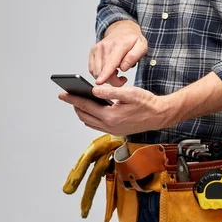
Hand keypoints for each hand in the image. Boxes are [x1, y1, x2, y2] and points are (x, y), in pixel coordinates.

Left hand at [58, 86, 174, 135]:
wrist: (159, 116)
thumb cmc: (147, 103)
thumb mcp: (129, 93)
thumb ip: (110, 92)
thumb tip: (93, 90)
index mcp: (111, 116)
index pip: (85, 106)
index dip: (72, 99)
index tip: (62, 94)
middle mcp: (109, 126)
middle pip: (84, 116)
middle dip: (75, 105)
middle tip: (68, 96)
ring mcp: (112, 130)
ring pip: (89, 121)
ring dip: (82, 111)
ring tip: (78, 101)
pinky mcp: (116, 130)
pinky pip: (97, 125)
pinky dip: (91, 116)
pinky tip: (92, 108)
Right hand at [89, 20, 147, 86]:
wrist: (122, 30)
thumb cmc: (132, 40)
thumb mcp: (142, 47)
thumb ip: (134, 57)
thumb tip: (123, 67)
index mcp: (119, 45)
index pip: (111, 62)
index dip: (105, 74)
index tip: (100, 82)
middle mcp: (105, 46)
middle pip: (103, 71)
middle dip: (113, 80)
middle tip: (122, 78)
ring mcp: (97, 48)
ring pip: (97, 72)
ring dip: (106, 78)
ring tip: (116, 71)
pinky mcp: (92, 52)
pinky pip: (92, 70)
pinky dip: (100, 74)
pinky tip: (109, 69)